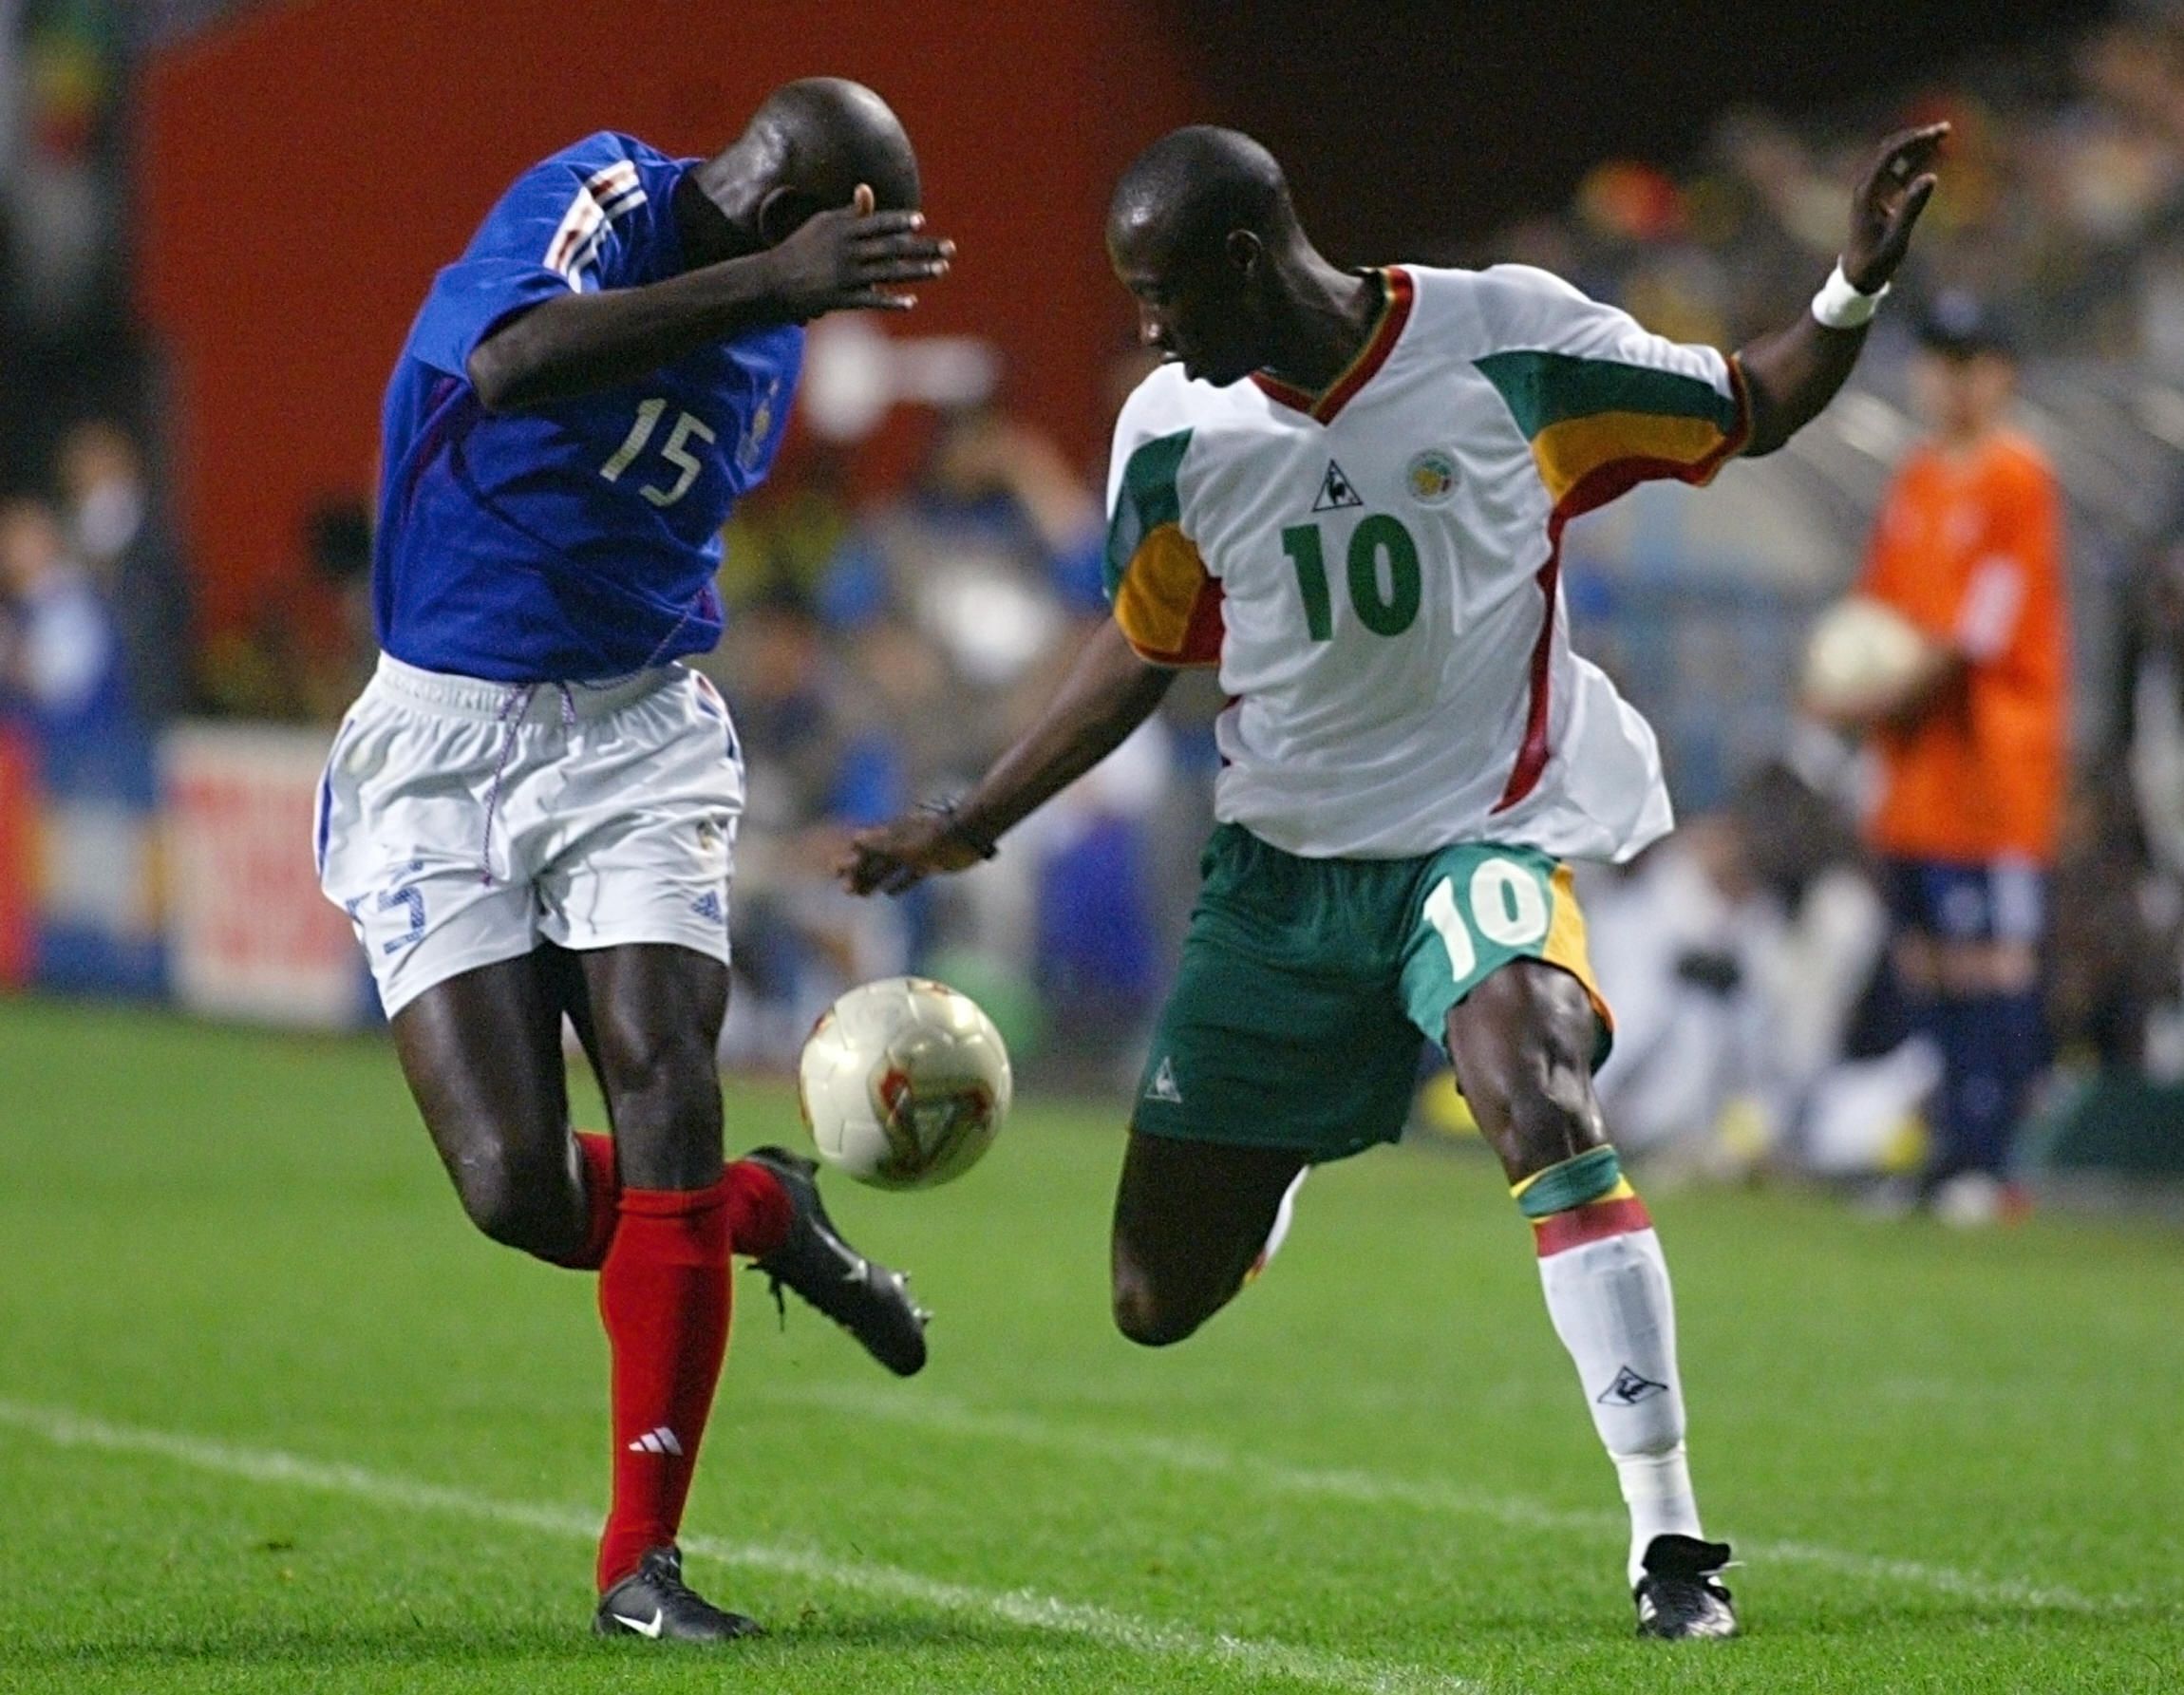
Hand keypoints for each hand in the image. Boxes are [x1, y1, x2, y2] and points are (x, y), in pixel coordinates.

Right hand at [761, 183, 953, 321]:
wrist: (774, 280)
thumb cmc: (803, 248)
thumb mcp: (823, 224)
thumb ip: (850, 212)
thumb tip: (867, 190)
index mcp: (842, 230)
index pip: (876, 224)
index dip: (898, 222)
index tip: (920, 222)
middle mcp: (846, 251)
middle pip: (891, 249)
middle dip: (922, 248)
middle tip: (949, 249)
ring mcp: (844, 276)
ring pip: (887, 274)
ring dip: (917, 273)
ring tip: (941, 271)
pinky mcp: (841, 299)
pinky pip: (871, 300)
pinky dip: (890, 301)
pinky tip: (911, 302)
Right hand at [839, 810, 990, 896]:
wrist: (970, 832)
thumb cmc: (936, 836)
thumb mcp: (906, 844)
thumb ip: (881, 845)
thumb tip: (854, 839)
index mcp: (893, 835)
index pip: (865, 847)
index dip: (850, 859)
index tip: (835, 871)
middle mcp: (901, 843)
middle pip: (875, 860)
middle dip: (858, 874)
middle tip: (845, 890)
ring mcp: (915, 852)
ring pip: (889, 869)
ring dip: (873, 880)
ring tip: (860, 894)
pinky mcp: (930, 862)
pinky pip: (909, 875)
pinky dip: (898, 884)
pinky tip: (888, 894)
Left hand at [1842, 123, 1948, 293]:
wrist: (1857, 277)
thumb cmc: (1875, 262)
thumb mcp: (1897, 238)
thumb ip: (1912, 208)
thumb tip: (1931, 177)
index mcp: (1867, 194)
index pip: (1888, 156)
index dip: (1913, 141)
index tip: (1936, 133)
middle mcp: (1866, 187)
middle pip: (1890, 150)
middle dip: (1917, 137)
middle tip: (1946, 129)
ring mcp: (1871, 191)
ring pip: (1894, 158)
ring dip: (1917, 146)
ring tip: (1943, 136)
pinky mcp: (1879, 196)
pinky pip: (1897, 171)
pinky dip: (1915, 161)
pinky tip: (1934, 155)